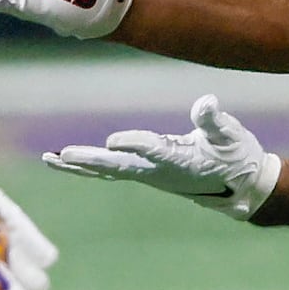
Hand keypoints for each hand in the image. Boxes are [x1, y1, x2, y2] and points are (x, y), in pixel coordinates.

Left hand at [44, 94, 281, 220]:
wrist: (239, 187)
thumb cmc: (237, 156)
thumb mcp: (232, 135)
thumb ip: (214, 121)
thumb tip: (205, 102)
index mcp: (182, 161)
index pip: (154, 150)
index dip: (134, 144)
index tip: (112, 140)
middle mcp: (160, 172)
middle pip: (118, 167)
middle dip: (90, 161)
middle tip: (61, 155)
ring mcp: (150, 175)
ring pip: (108, 171)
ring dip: (79, 166)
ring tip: (49, 159)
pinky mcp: (146, 173)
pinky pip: (111, 171)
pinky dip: (87, 167)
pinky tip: (66, 161)